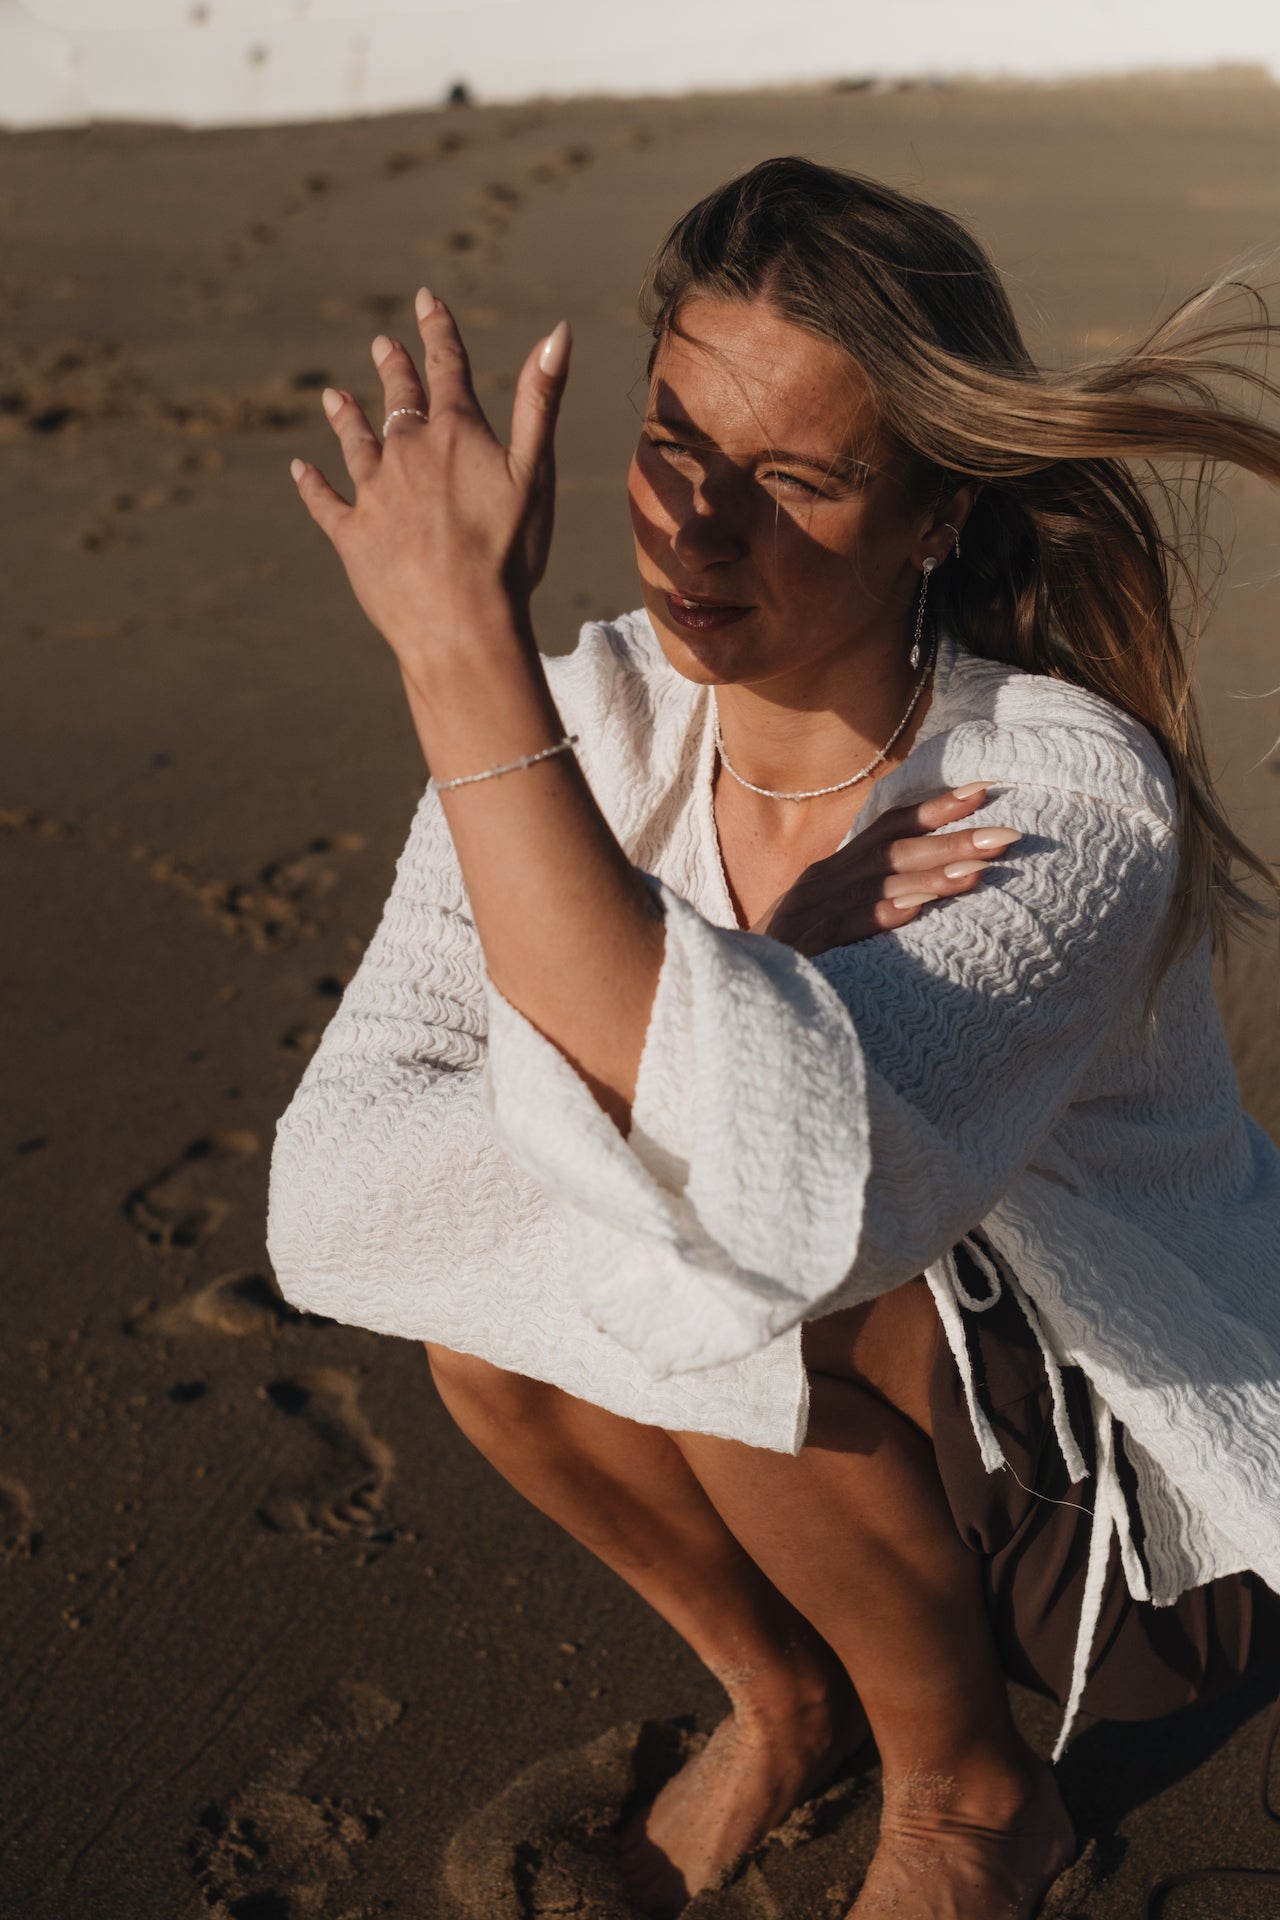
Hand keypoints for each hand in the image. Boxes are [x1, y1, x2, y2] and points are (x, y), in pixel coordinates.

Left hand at [289, 288, 569, 671]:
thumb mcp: (536, 471)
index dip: (437, 331)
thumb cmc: (508, 552)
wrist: (461, 622)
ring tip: (333, 397)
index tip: (426, 299)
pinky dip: (312, 484)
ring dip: (346, 417)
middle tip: (383, 345)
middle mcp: (407, 453)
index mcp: (454, 434)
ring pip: (356, 443)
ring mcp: (374, 494)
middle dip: (395, 370)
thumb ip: (541, 398)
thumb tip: (558, 331)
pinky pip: (325, 502)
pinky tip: (301, 470)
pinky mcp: (352, 536)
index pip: (446, 368)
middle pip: (398, 401)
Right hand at [754, 786, 1019, 955]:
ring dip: (931, 873)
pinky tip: (921, 909)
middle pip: (894, 850)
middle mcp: (822, 882)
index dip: (934, 808)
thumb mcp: (829, 923)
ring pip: (880, 884)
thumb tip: (925, 889)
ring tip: (981, 869)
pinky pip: (849, 926)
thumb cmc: (788, 962)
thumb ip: (868, 900)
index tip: (982, 791)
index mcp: (831, 873)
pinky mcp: (805, 948)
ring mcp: (811, 913)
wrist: (727, 992)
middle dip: (953, 839)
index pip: (887, 829)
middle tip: (1009, 834)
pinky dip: (885, 914)